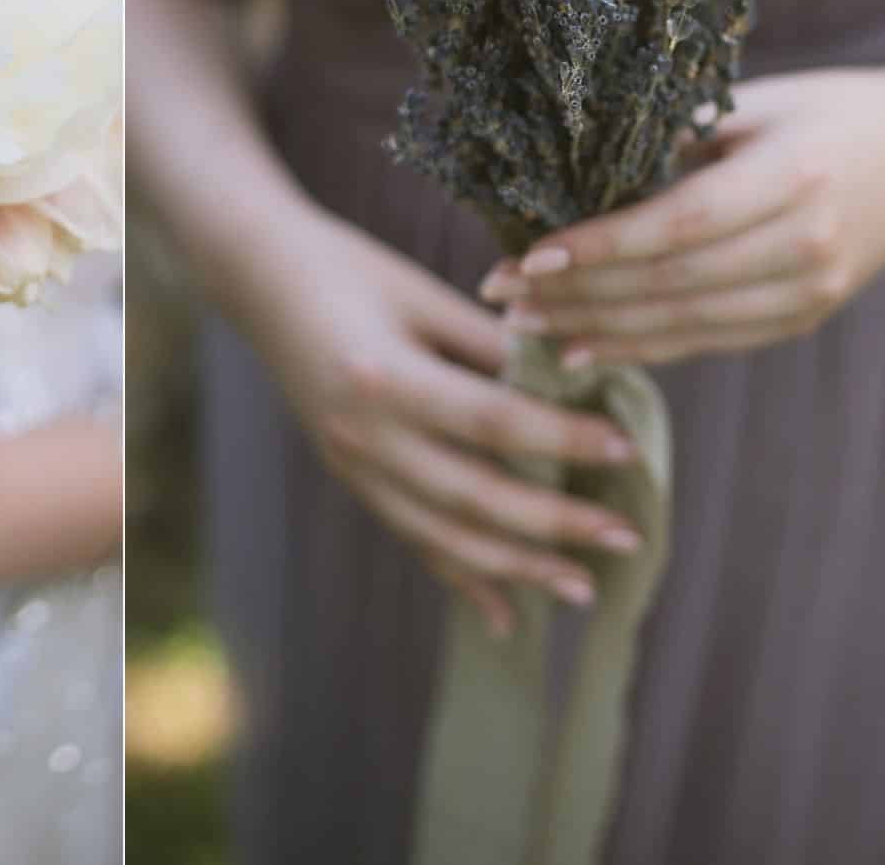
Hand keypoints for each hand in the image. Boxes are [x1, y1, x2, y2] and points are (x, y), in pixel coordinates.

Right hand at [223, 202, 643, 636]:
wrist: (257, 278)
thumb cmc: (347, 268)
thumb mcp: (422, 292)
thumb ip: (489, 344)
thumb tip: (567, 387)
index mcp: (383, 377)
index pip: (492, 421)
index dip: (562, 438)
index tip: (626, 448)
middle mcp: (362, 434)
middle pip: (473, 495)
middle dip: (554, 523)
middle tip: (625, 536)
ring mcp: (350, 464)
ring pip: (442, 535)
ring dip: (515, 567)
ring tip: (581, 586)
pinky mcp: (348, 476)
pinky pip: (411, 538)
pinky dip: (460, 578)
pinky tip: (505, 616)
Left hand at [478, 68, 884, 367]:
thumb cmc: (821, 112)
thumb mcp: (753, 106)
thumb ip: (673, 142)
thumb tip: (570, 173)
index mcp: (792, 177)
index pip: (677, 224)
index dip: (600, 247)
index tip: (526, 255)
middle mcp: (805, 245)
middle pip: (669, 284)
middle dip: (576, 294)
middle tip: (500, 294)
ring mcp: (809, 292)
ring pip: (682, 324)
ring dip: (594, 329)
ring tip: (522, 324)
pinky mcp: (802, 319)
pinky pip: (706, 342)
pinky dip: (639, 348)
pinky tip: (581, 348)